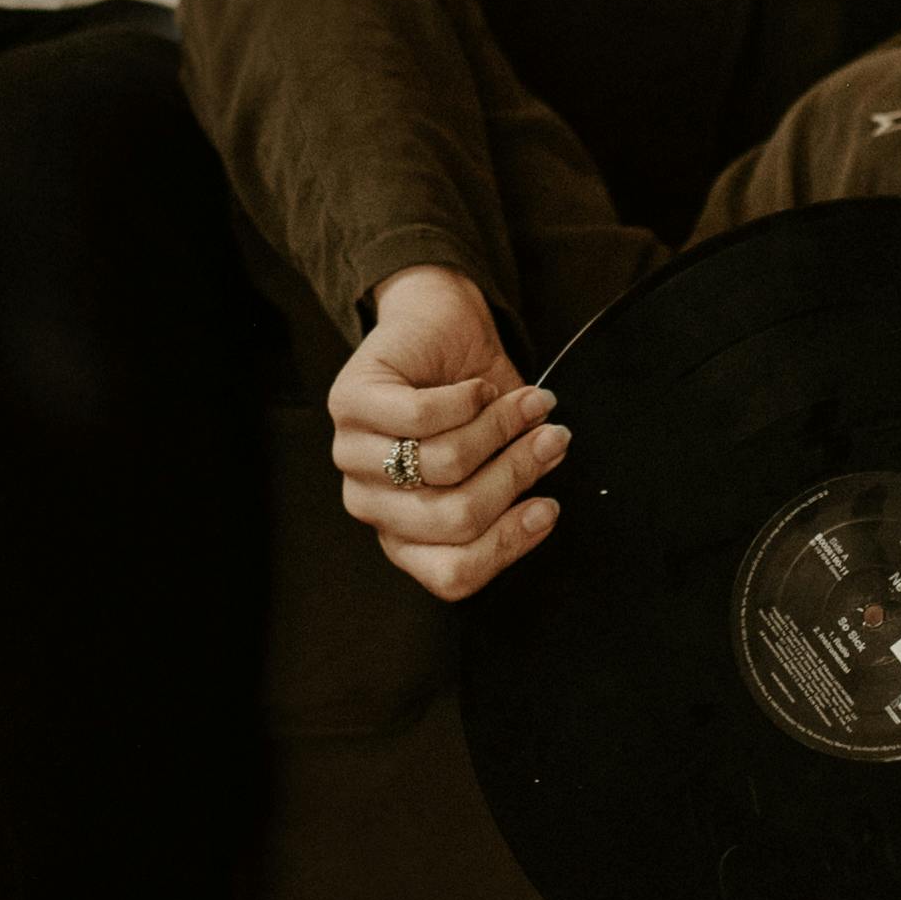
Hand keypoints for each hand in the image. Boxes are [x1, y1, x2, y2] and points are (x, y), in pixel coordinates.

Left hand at [329, 265, 571, 603]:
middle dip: (517, 474)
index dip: (510, 544)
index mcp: (406, 537)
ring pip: (444, 465)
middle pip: (457, 517)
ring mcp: (352, 457)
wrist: (440, 324)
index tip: (550, 507)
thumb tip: (545, 509)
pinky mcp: (348, 405)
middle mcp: (371, 506)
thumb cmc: (475, 399)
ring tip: (526, 404)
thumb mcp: (504, 455)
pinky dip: (467, 400)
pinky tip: (480, 387)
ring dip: (500, 428)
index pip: (454, 575)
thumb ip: (516, 490)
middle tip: (552, 438)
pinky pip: (420, 418)